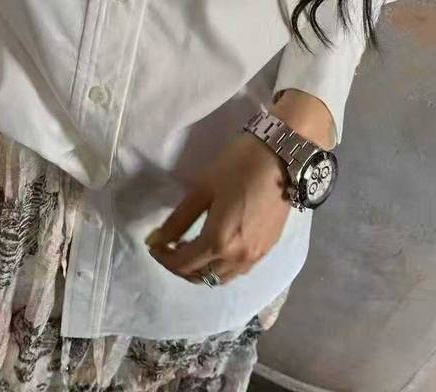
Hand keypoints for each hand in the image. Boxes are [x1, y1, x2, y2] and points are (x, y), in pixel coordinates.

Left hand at [145, 132, 290, 285]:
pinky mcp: (267, 250)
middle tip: (168, 247)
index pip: (182, 264)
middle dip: (179, 267)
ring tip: (189, 248)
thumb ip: (178, 220)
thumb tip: (156, 240)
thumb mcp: (202, 189)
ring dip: (200, 270)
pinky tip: (215, 248)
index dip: (163, 257)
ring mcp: (255, 257)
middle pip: (201, 277)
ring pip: (220, 279)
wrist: (283, 157)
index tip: (153, 244)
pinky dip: (220, 268)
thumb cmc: (238, 166)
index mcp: (218, 242)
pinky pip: (237, 271)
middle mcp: (237, 258)